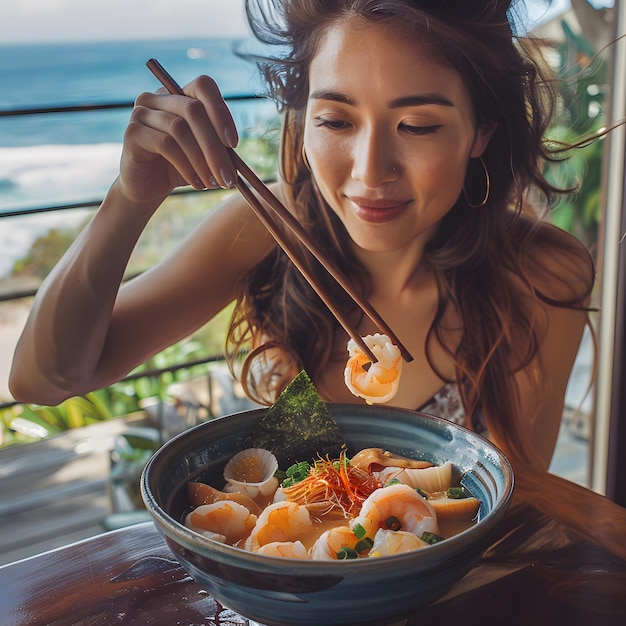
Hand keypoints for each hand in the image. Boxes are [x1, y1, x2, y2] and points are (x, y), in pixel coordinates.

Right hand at [116, 75, 238, 206]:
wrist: (148, 187)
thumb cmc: (179, 168)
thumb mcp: (205, 155)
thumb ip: (220, 146)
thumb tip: (237, 152)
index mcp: (179, 96)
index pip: (203, 86)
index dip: (221, 111)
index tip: (234, 144)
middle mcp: (158, 98)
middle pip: (194, 110)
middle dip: (215, 147)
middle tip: (228, 177)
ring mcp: (142, 112)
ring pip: (180, 128)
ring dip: (202, 161)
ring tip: (213, 184)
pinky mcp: (132, 132)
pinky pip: (166, 144)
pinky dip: (186, 166)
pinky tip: (196, 183)